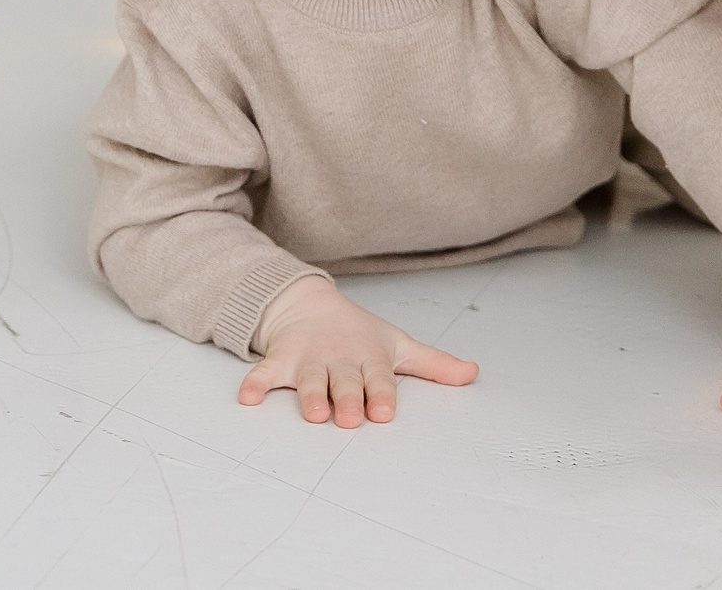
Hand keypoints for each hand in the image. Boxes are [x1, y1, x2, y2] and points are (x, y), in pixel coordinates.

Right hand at [240, 275, 477, 426]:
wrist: (310, 304)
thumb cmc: (360, 334)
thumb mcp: (398, 346)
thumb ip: (434, 365)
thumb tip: (473, 374)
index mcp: (370, 357)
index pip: (379, 376)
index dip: (382, 393)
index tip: (384, 411)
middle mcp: (339, 358)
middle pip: (344, 381)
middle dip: (348, 398)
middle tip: (350, 418)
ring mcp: (309, 357)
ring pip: (309, 378)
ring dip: (309, 395)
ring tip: (312, 414)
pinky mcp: (281, 359)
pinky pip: (265, 372)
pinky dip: (256, 383)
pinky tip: (248, 398)